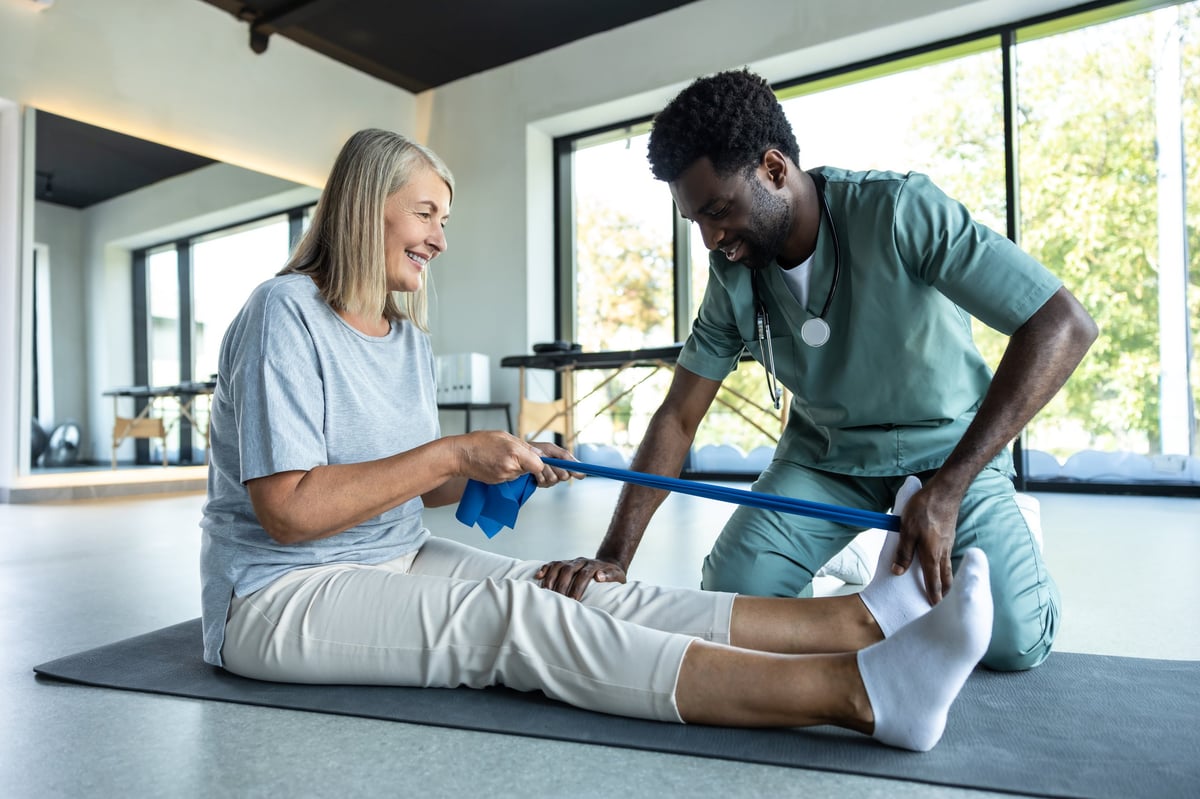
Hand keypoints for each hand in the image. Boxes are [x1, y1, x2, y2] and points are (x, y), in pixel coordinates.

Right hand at [453, 431, 548, 483]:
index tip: (537, 458)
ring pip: (520, 473)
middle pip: (530, 469)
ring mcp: (504, 477)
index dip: (540, 462)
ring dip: (516, 466)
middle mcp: (510, 467)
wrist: (459, 456)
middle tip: (513, 453)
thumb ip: (524, 446)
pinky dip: (507, 471)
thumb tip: (539, 453)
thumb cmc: (478, 442)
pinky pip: (510, 477)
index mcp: (514, 452)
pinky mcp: (498, 482)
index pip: (539, 465)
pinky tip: (496, 463)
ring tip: (502, 456)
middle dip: (527, 462)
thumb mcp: (504, 436)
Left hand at [526, 441, 585, 486]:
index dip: (578, 471)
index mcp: (563, 461)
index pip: (575, 468)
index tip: (579, 474)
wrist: (521, 455)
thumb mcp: (550, 448)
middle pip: (565, 476)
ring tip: (539, 467)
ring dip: (546, 473)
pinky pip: (545, 484)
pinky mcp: (543, 483)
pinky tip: (535, 473)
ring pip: (554, 480)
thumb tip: (576, 463)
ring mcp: (551, 478)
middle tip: (549, 464)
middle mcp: (559, 470)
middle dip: (557, 470)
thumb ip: (564, 455)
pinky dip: (539, 478)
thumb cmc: (535, 449)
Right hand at [536, 557, 626, 599]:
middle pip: (569, 570)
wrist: (608, 563)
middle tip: (558, 599)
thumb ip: (610, 576)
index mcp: (594, 565)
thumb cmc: (612, 575)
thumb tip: (599, 576)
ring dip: (551, 578)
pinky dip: (545, 569)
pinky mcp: (565, 563)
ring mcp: (572, 561)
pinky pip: (553, 563)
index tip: (574, 600)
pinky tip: (538, 576)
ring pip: (559, 565)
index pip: (584, 574)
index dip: (578, 586)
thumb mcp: (617, 576)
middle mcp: (581, 562)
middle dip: (563, 585)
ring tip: (546, 591)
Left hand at [891, 483, 959, 603]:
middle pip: (945, 577)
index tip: (934, 609)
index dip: (933, 595)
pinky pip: (949, 557)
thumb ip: (903, 552)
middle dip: (945, 593)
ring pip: (948, 567)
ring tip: (947, 591)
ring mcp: (948, 544)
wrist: (945, 491)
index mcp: (932, 554)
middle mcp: (943, 552)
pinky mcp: (949, 535)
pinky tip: (944, 566)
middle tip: (945, 607)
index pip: (933, 581)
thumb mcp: (907, 530)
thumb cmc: (924, 509)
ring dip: (948, 581)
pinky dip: (948, 567)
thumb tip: (898, 572)